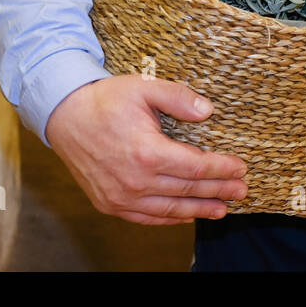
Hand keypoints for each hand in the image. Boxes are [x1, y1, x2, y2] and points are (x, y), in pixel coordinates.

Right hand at [45, 74, 247, 224]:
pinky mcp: (109, 203)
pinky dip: (169, 218)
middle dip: (218, 191)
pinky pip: (146, 217)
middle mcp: (135, 181)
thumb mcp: (144, 88)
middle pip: (187, 190)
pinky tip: (186, 216)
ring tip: (222, 210)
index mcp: (147, 153)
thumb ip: (178, 98)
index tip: (241, 168)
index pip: (196, 166)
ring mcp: (120, 197)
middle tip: (242, 191)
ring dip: (198, 210)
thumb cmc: (105, 101)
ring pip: (169, 209)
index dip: (221, 169)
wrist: (63, 117)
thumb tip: (208, 111)